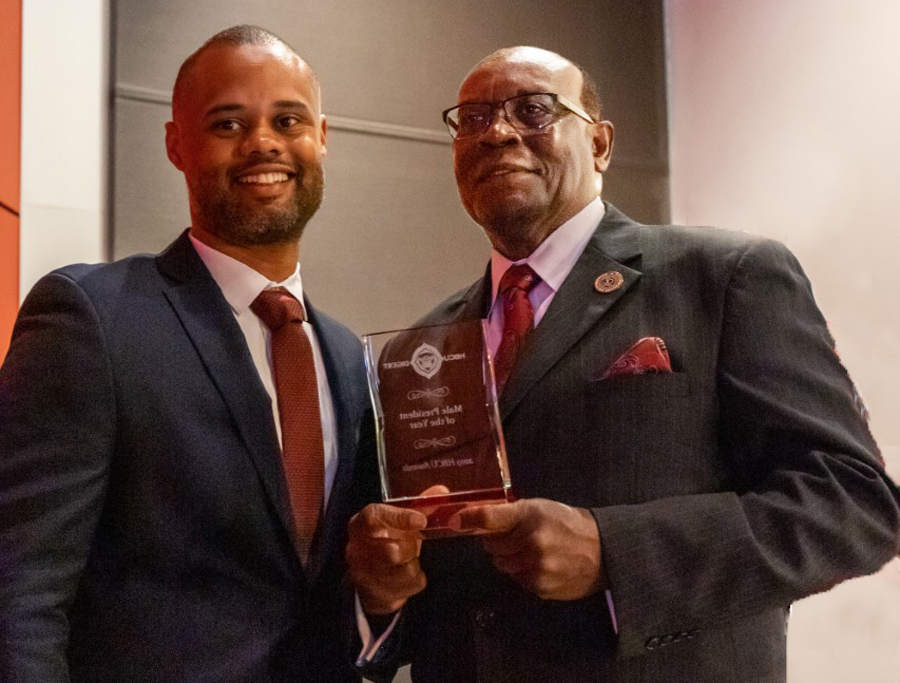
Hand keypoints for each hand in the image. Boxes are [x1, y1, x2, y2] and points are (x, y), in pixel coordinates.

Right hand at [346, 503, 427, 614]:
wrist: (371, 580)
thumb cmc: (386, 541)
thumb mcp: (398, 522)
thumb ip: (419, 505)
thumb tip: (442, 491)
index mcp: (360, 525)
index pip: (373, 517)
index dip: (399, 518)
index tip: (421, 521)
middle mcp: (356, 550)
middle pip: (390, 550)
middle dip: (409, 548)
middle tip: (414, 544)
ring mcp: (363, 576)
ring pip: (402, 571)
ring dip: (413, 563)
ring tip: (409, 558)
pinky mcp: (377, 595)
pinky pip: (410, 585)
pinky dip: (417, 578)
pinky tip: (410, 574)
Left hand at [458, 498, 603, 600]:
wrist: (602, 550)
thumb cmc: (568, 523)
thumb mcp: (540, 508)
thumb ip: (510, 512)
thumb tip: (475, 517)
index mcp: (530, 515)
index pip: (491, 517)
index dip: (470, 518)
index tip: (455, 520)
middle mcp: (530, 541)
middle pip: (491, 544)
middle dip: (497, 540)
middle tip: (515, 535)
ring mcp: (535, 566)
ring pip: (501, 564)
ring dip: (508, 557)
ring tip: (530, 550)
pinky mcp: (539, 586)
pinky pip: (516, 578)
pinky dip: (522, 572)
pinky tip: (540, 564)